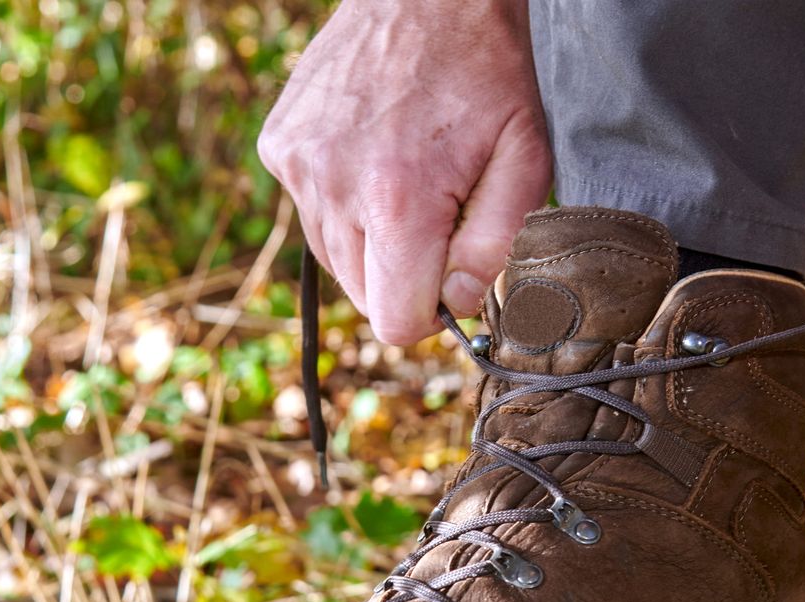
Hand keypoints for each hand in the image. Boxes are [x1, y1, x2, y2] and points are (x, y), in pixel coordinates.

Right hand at [258, 0, 550, 343]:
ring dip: (372, 242)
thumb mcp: (526, 162)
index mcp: (397, 202)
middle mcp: (334, 188)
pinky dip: (343, 204)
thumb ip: (493, 248)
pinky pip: (312, 214)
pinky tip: (372, 157)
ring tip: (404, 180)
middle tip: (436, 218)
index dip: (430, 312)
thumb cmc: (485, 75)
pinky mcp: (279, 147)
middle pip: (363, 297)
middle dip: (403, 277)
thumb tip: (456, 307)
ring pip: (335, 260)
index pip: (394, 323)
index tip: (450, 276)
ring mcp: (298, 166)